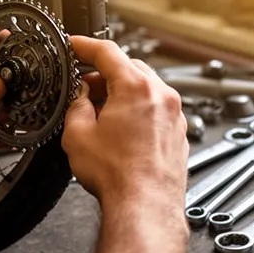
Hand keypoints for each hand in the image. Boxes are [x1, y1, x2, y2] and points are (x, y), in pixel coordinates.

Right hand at [62, 37, 188, 204]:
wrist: (145, 206)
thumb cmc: (117, 175)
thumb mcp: (78, 134)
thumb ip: (77, 105)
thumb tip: (81, 96)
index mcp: (136, 87)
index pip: (107, 51)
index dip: (85, 46)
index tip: (74, 46)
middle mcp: (161, 96)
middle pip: (129, 68)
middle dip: (104, 74)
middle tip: (84, 87)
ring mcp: (174, 115)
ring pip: (145, 89)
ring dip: (122, 93)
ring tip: (100, 113)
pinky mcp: (178, 133)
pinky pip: (156, 109)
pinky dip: (138, 110)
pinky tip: (120, 130)